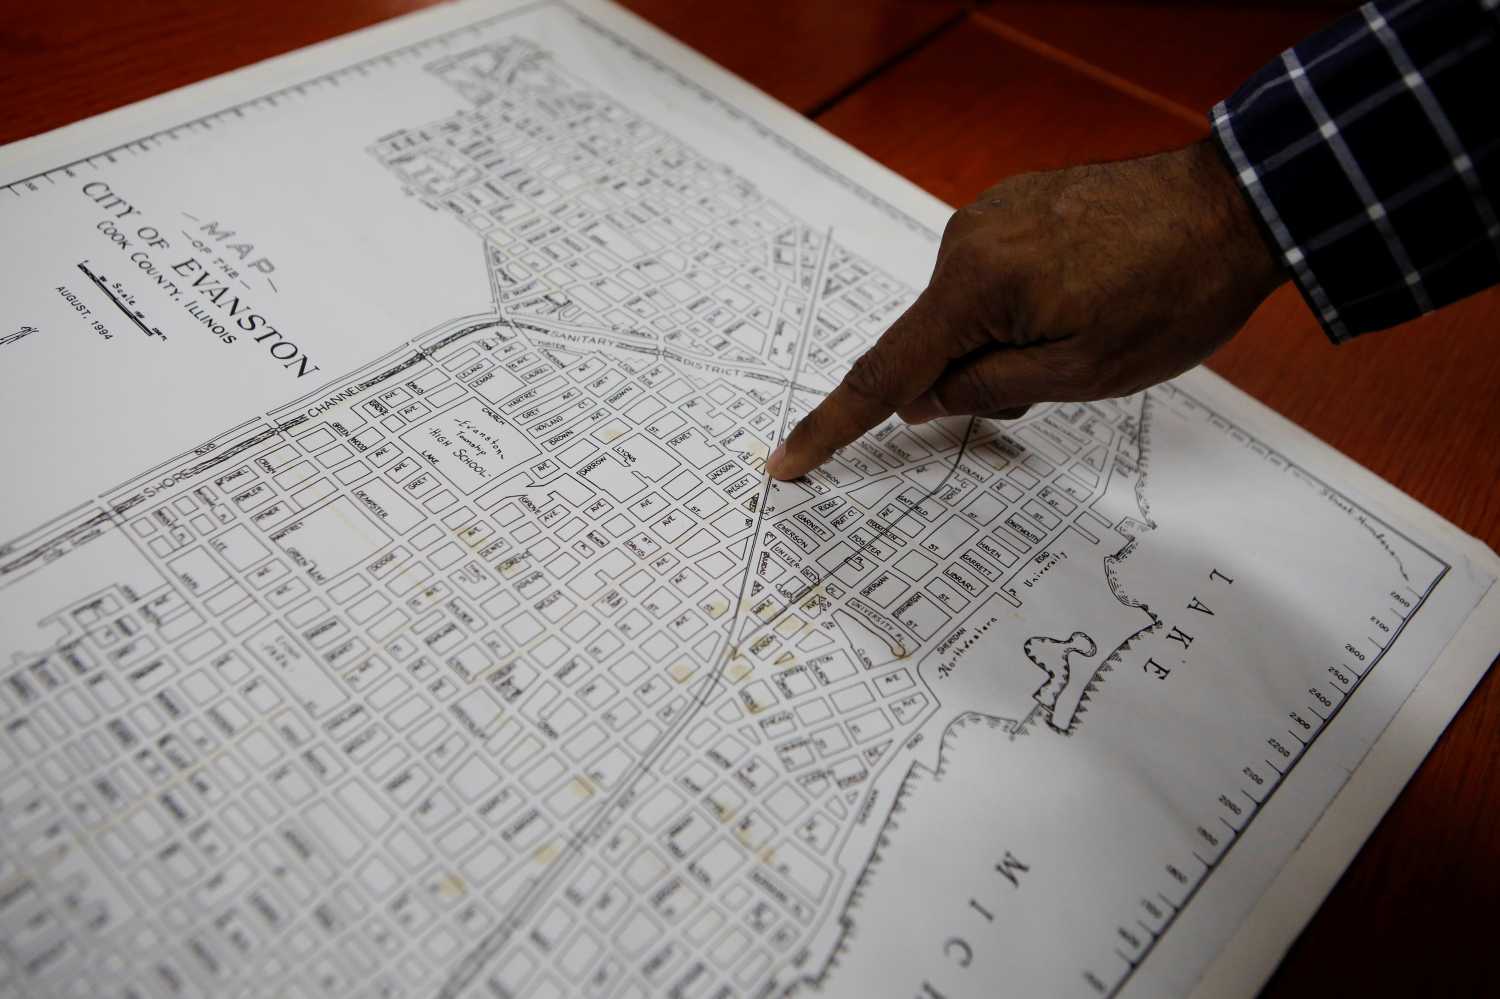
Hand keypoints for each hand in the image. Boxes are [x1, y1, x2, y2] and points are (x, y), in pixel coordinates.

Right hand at [766, 139, 1285, 479]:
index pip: (886, 373)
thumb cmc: (1172, 294)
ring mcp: (990, 215)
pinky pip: (989, 277)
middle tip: (1060, 376)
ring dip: (1003, 341)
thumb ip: (989, 390)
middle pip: (933, 343)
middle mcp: (966, 240)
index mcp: (976, 284)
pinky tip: (1081, 297)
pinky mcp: (1015, 205)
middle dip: (974, 378)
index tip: (785, 462)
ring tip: (1087, 328)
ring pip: (965, 313)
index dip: (834, 426)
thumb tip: (921, 400)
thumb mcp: (1083, 372)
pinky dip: (1014, 307)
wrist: (1236, 204)